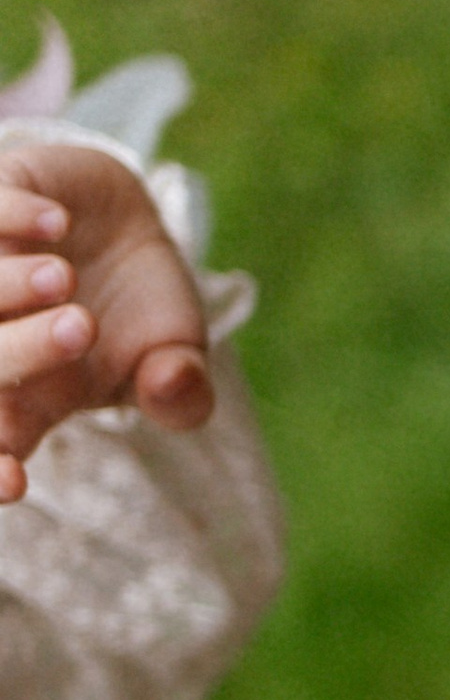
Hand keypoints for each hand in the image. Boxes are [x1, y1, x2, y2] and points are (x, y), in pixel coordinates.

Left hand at [0, 139, 210, 500]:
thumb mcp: (175, 359)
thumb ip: (181, 393)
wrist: (123, 225)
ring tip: (61, 276)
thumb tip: (172, 385)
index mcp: (24, 399)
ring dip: (4, 286)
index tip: (13, 480)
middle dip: (20, 349)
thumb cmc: (138, 310)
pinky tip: (57, 222)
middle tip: (82, 327)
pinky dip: (9, 219)